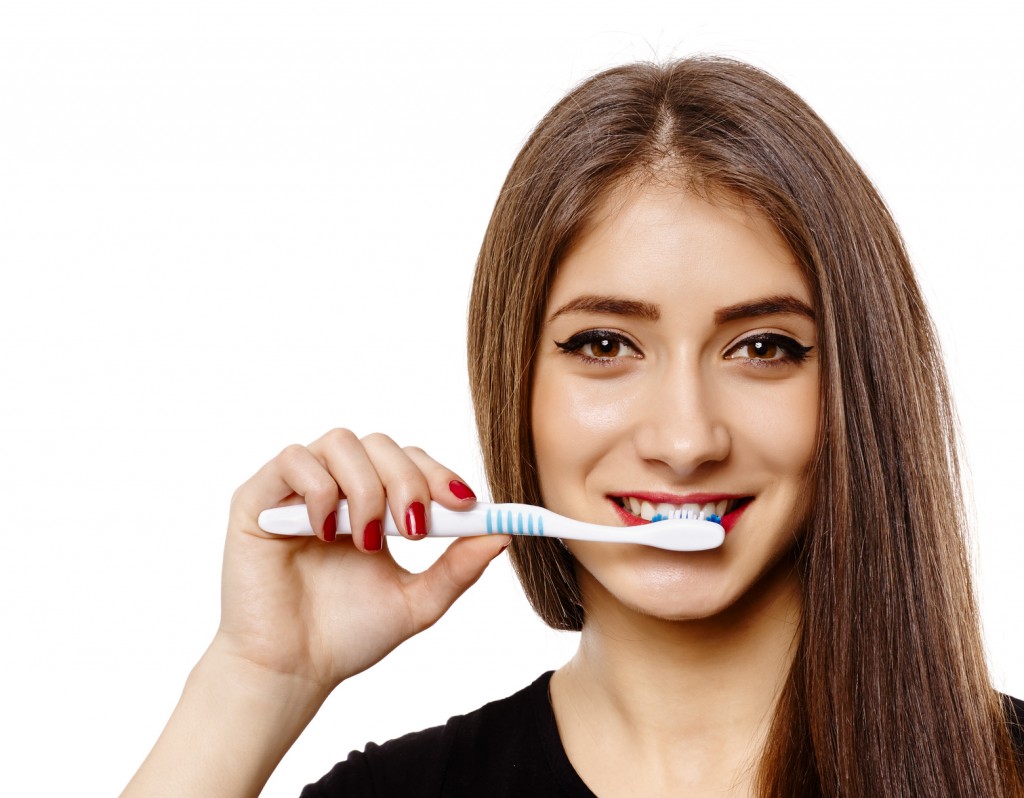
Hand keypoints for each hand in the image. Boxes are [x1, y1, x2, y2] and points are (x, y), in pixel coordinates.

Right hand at [216, 428, 508, 695]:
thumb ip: (457, 568)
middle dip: (408, 479)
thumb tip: (502, 535)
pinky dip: (320, 490)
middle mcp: (336, 488)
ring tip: (367, 541)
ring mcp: (297, 490)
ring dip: (367, 488)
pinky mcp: (259, 498)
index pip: (411, 462)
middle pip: (380, 444)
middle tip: (415, 529)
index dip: (439, 473)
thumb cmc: (346, 636)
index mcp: (373, 505)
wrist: (292, 670)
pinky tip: (327, 532)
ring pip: (342, 442)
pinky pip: (293, 460)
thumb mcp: (417, 601)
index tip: (465, 503)